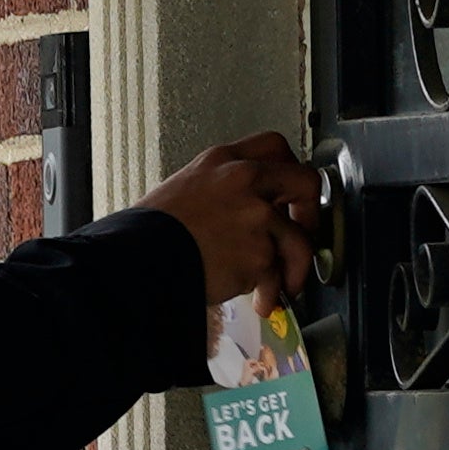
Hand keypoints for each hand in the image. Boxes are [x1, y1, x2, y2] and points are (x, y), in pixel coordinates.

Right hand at [148, 130, 321, 309]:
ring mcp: (256, 217)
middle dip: (312, 213)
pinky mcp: (258, 254)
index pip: (275, 147)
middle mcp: (245, 181)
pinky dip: (270, 294)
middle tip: (303, 232)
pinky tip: (260, 301)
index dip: (290, 171)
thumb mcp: (184, 190)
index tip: (291, 192)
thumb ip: (221, 192)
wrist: (136, 260)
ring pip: (298, 242)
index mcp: (223, 161)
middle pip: (305, 183)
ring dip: (295, 268)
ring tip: (284, 285)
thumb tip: (245, 212)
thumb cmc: (148, 233)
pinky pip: (276, 276)